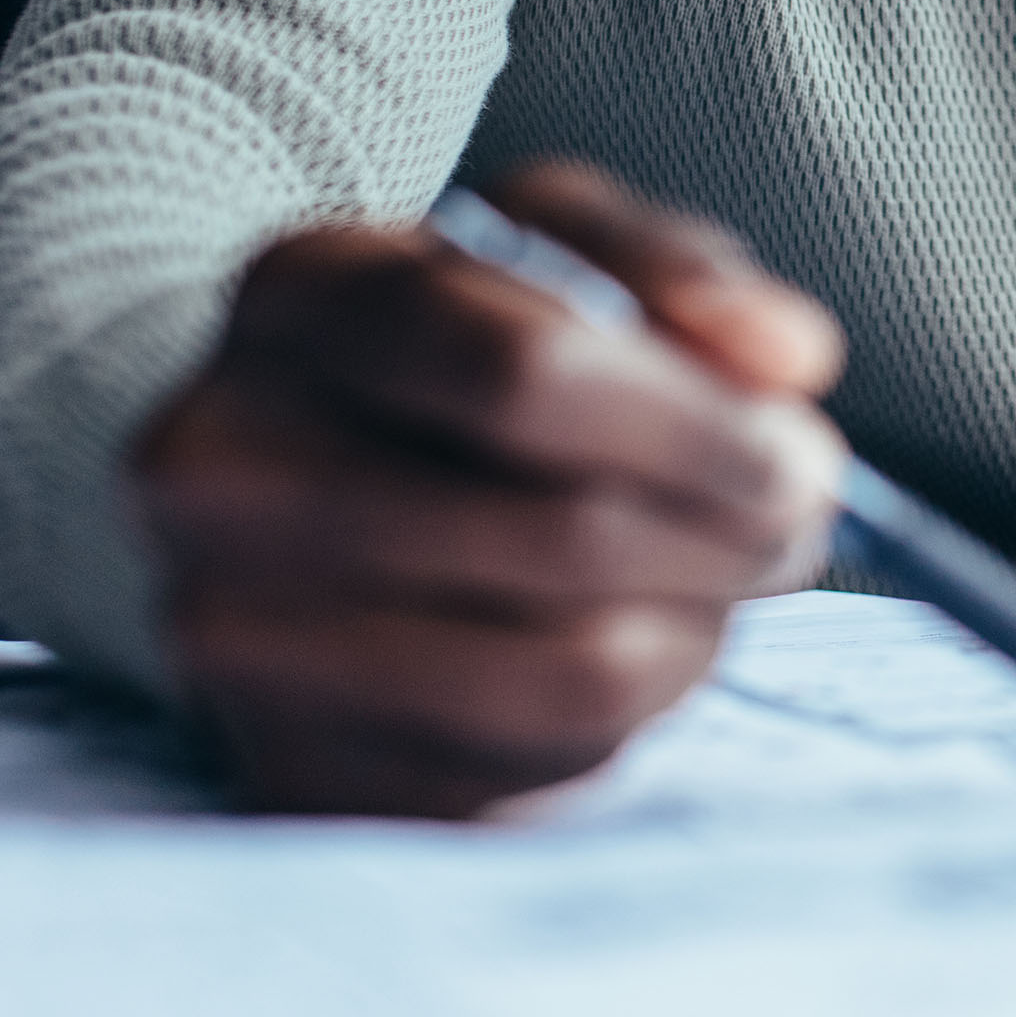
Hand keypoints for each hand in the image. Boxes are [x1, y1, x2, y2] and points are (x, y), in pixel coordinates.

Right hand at [132, 160, 846, 817]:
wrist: (313, 500)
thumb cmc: (462, 359)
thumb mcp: (566, 253)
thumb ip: (679, 274)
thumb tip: (783, 356)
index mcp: (294, 293)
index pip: (520, 370)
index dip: (695, 422)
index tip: (795, 446)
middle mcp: (220, 460)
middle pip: (563, 532)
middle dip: (725, 532)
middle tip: (792, 519)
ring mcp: (232, 627)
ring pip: (572, 663)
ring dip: (699, 622)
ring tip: (717, 576)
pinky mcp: (291, 764)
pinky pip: (537, 762)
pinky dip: (634, 708)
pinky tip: (631, 641)